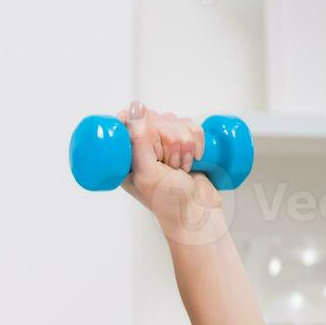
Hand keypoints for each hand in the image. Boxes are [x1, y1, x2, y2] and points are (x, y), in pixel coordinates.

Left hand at [117, 101, 224, 242]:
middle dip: (170, 140)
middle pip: (155, 117)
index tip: (153, 145)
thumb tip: (134, 108)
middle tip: (171, 166)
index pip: (129, 121)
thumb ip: (139, 140)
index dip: (145, 127)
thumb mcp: (148, 172)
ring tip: (182, 168)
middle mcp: (142, 151)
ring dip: (185, 144)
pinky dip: (197, 141)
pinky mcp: (183, 146)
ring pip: (175, 120)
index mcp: (125, 157)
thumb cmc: (171, 203)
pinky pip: (190, 126)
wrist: (200, 215)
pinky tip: (195, 159)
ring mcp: (163, 147)